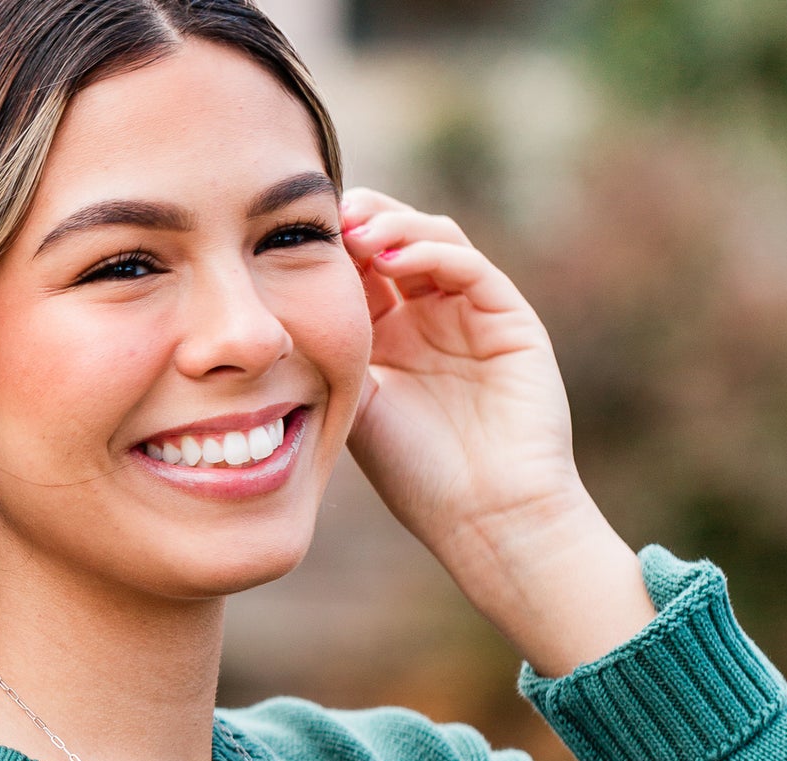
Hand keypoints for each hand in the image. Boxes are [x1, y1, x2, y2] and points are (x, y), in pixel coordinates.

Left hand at [339, 187, 654, 673]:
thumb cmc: (417, 477)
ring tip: (354, 230)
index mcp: (391, 341)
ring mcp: (472, 317)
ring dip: (393, 224)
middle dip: (360, 221)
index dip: (330, 250)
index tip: (291, 241)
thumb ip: (327, 358)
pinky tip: (393, 253)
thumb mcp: (354, 409)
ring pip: (434, 240)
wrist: (485, 517)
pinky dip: (430, 250)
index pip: (359, 271)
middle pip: (396, 240)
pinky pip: (469, 266)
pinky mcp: (510, 320)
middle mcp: (432, 320)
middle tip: (323, 218)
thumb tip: (275, 315)